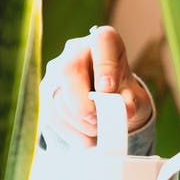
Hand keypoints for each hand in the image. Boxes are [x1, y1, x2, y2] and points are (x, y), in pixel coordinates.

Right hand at [39, 25, 153, 147]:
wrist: (107, 104)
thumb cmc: (122, 93)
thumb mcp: (134, 97)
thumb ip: (133, 101)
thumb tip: (125, 108)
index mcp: (103, 41)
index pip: (101, 42)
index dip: (105, 66)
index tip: (109, 90)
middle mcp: (74, 50)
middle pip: (68, 70)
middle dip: (83, 103)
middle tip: (98, 120)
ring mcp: (55, 71)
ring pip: (57, 96)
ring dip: (79, 122)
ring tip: (99, 130)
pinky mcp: (45, 93)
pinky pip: (50, 113)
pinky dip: (71, 132)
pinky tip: (87, 139)